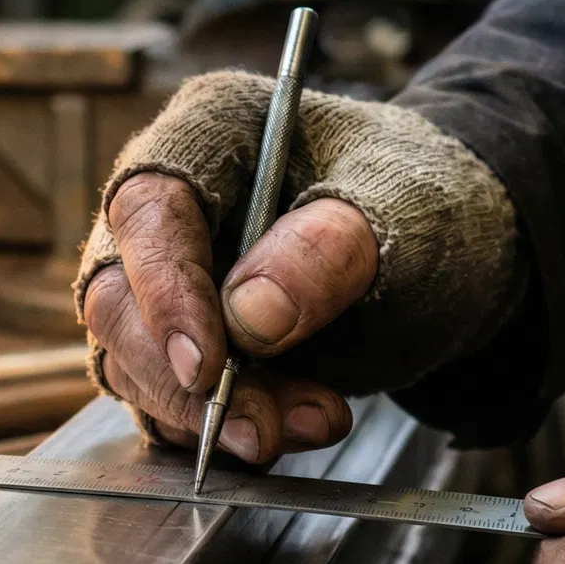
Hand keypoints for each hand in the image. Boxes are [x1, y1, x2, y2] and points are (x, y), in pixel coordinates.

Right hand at [76, 71, 522, 461]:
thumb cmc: (426, 203)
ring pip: (134, 363)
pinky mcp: (179, 346)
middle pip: (116, 297)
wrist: (448, 255)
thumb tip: (246, 316)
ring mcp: (162, 281)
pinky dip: (222, 432)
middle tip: (262, 427)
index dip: (164, 289)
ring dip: (210, 416)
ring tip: (316, 421)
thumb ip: (328, 250)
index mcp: (209, 131)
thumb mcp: (406, 210)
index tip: (207, 365)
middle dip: (184, 379)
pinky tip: (299, 424)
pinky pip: (167, 403)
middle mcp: (166, 206)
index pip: (148, 207)